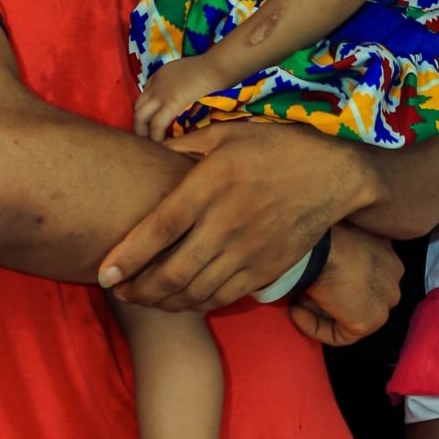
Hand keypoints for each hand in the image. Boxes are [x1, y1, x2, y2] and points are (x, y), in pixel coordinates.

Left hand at [99, 119, 377, 311]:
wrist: (333, 177)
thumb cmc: (276, 148)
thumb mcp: (228, 134)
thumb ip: (184, 147)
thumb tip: (148, 155)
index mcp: (212, 185)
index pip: (160, 228)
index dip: (128, 256)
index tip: (104, 273)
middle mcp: (227, 222)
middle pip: (172, 271)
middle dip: (139, 290)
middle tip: (119, 292)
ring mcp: (248, 251)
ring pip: (195, 291)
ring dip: (163, 302)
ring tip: (143, 299)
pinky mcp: (265, 269)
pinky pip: (223, 297)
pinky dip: (196, 305)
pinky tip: (181, 300)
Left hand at [133, 59, 213, 142]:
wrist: (214, 67)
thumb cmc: (209, 68)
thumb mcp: (187, 73)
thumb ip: (179, 83)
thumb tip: (182, 96)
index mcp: (159, 75)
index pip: (144, 96)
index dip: (146, 111)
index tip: (151, 122)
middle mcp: (154, 84)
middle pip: (137, 108)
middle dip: (139, 125)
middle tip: (146, 138)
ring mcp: (160, 93)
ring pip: (140, 117)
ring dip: (143, 133)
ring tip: (151, 145)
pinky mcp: (170, 103)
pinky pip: (156, 124)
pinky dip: (156, 136)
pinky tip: (162, 143)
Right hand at [288, 224, 402, 346]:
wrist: (320, 245)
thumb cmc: (322, 233)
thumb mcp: (334, 234)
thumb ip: (339, 252)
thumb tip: (319, 267)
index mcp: (385, 246)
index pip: (365, 271)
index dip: (336, 278)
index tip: (312, 274)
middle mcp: (393, 271)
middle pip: (361, 293)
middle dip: (331, 297)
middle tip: (301, 292)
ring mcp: (385, 298)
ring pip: (351, 313)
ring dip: (319, 312)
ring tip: (294, 302)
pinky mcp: (371, 321)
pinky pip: (341, 335)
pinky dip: (315, 327)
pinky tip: (295, 312)